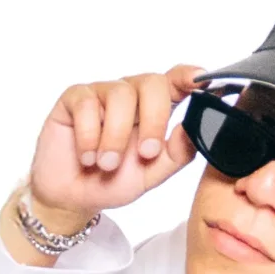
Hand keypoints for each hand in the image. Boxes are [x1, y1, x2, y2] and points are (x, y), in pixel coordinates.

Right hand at [25, 65, 207, 224]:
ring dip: (117, 136)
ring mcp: (102, 94)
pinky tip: (87, 156)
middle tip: (146, 154)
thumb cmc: (113, 180)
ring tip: (107, 164)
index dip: (189, 77)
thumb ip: (176, 154)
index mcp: (154, 109)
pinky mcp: (74, 98)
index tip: (201, 81)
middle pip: (152, 83)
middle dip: (154, 120)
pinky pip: (87, 104)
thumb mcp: (152, 174)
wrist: (73, 196)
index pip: (176, 82)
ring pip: (120, 95)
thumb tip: (194, 129)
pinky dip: (89, 135)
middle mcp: (131, 95)